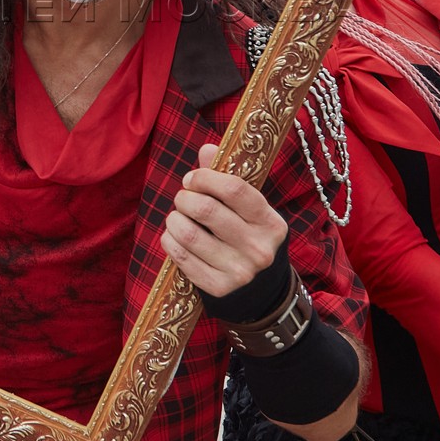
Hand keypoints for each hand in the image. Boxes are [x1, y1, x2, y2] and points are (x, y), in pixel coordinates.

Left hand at [160, 144, 287, 297]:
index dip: (205, 178)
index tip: (192, 178)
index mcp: (270, 223)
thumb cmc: (248, 237)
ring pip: (188, 234)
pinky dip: (170, 240)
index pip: (234, 189)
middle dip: (185, 198)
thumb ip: (228, 178)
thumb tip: (207, 150)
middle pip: (206, 210)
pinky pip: (180, 256)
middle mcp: (259, 248)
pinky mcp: (218, 288)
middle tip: (183, 198)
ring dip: (174, 219)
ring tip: (177, 217)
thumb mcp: (248, 210)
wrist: (259, 290)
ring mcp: (239, 271)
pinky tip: (174, 236)